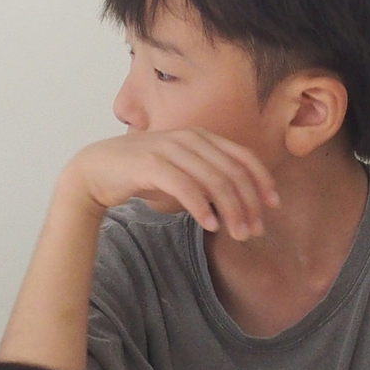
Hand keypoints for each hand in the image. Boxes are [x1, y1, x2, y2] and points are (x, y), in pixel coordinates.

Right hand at [64, 128, 279, 240]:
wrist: (95, 169)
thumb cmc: (142, 174)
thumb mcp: (182, 171)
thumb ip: (208, 179)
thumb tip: (241, 205)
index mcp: (200, 136)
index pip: (243, 156)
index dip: (262, 180)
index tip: (273, 205)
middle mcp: (189, 138)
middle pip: (232, 171)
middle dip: (249, 203)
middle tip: (255, 230)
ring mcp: (170, 148)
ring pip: (214, 180)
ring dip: (231, 210)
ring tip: (238, 234)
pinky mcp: (151, 164)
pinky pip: (186, 187)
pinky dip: (202, 208)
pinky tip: (210, 225)